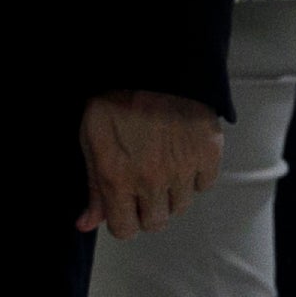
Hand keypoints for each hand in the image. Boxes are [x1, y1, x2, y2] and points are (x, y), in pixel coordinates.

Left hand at [79, 92, 219, 238]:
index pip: (125, 230)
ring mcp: (183, 169)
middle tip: (142, 185)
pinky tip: (181, 154)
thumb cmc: (115, 98)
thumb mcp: (91, 140)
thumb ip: (93, 186)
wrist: (154, 66)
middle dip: (146, 210)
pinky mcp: (208, 155)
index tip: (123, 208)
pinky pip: (204, 184)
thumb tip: (86, 223)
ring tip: (161, 163)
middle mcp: (152, 180)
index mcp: (117, 178)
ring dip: (170, 193)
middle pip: (156, 223)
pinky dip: (194, 175)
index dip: (122, 220)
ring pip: (181, 205)